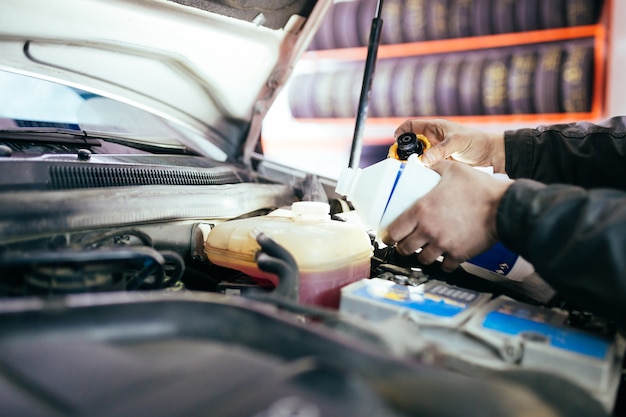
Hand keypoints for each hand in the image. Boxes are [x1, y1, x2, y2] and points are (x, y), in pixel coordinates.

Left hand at [381, 159, 512, 271]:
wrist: (504, 207)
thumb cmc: (480, 189)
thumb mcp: (454, 170)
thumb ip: (436, 166)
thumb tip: (425, 161)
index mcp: (422, 210)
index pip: (395, 230)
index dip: (389, 235)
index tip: (389, 236)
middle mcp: (429, 230)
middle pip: (405, 248)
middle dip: (403, 246)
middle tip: (405, 244)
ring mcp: (443, 244)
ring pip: (422, 259)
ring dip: (421, 255)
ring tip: (424, 251)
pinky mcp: (459, 254)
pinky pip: (445, 266)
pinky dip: (443, 263)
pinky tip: (444, 257)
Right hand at [394, 119, 505, 172]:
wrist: (491, 155)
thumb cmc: (476, 141)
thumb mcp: (457, 142)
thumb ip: (440, 150)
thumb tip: (423, 160)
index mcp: (434, 128)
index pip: (411, 126)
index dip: (401, 132)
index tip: (396, 142)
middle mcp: (432, 139)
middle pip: (411, 144)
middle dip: (403, 151)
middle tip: (398, 161)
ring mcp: (435, 152)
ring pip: (417, 157)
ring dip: (412, 163)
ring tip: (408, 170)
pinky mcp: (440, 164)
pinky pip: (426, 167)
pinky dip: (421, 171)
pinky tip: (420, 176)